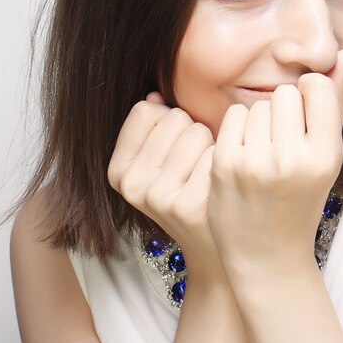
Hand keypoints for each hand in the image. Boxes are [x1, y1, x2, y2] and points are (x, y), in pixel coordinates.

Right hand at [107, 93, 218, 272]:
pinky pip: (216, 151)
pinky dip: (225, 161)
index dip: (168, 121)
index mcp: (118, 170)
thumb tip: (155, 96)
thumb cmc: (190, 191)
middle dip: (191, 132)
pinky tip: (220, 184)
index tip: (174, 147)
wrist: (214, 246)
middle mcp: (132, 185)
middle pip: (174, 117)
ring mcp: (159, 196)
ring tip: (207, 173)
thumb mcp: (160, 162)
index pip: (146, 110)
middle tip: (194, 164)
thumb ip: (153, 125)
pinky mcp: (190, 204)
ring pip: (197, 130)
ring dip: (210, 144)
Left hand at [208, 49, 342, 280]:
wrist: (266, 254)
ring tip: (264, 153)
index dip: (310, 96)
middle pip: (284, 92)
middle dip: (284, 111)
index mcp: (327, 155)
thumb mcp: (327, 156)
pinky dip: (238, 130)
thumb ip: (335, 102)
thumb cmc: (301, 199)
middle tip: (283, 144)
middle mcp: (293, 158)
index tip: (306, 118)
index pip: (316, 85)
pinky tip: (244, 155)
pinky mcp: (225, 164)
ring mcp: (256, 162)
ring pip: (257, 104)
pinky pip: (234, 116)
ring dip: (260, 121)